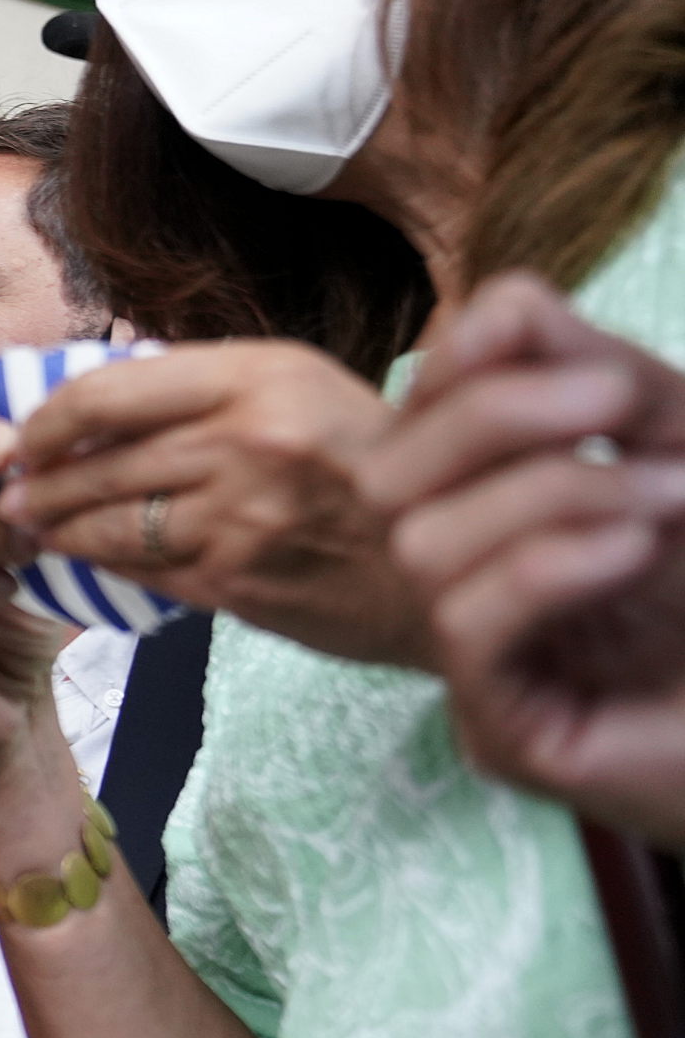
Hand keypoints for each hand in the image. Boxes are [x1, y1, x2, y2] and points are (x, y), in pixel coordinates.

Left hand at [0, 341, 427, 665]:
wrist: (442, 564)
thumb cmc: (370, 470)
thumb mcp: (306, 392)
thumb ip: (213, 390)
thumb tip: (100, 401)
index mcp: (262, 374)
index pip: (109, 389)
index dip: (48, 420)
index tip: (23, 437)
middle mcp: (248, 436)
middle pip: (98, 459)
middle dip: (36, 481)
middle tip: (5, 492)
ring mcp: (242, 512)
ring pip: (107, 520)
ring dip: (54, 527)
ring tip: (28, 525)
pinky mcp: (237, 578)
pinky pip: (140, 569)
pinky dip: (99, 566)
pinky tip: (78, 561)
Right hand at [357, 272, 684, 844]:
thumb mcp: (681, 452)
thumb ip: (606, 380)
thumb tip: (511, 303)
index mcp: (498, 509)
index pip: (415, 418)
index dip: (460, 362)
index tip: (555, 337)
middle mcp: (468, 583)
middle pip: (384, 475)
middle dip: (492, 417)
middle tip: (621, 402)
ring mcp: (477, 664)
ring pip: (420, 548)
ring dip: (551, 495)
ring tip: (667, 498)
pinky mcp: (502, 734)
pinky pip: (464, 628)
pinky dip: (547, 566)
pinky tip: (634, 551)